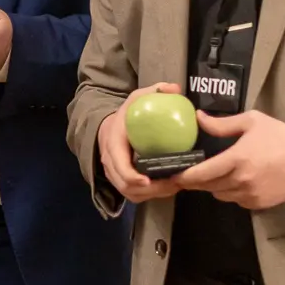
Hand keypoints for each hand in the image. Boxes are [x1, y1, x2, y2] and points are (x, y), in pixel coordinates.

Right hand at [100, 84, 188, 204]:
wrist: (108, 128)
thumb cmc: (126, 115)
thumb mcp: (137, 98)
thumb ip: (154, 91)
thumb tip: (174, 89)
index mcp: (113, 144)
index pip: (119, 166)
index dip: (133, 177)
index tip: (149, 179)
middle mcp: (111, 163)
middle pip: (127, 187)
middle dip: (152, 189)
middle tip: (175, 183)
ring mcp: (115, 175)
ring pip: (133, 194)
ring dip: (155, 194)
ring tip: (176, 186)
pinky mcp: (123, 182)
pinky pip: (136, 195)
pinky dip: (152, 195)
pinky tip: (169, 187)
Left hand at [175, 111, 284, 209]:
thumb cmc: (281, 137)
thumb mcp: (252, 122)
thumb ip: (222, 124)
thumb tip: (198, 118)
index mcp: (236, 159)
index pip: (201, 174)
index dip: (183, 176)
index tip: (172, 174)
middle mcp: (240, 181)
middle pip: (206, 186)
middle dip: (196, 181)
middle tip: (187, 173)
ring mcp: (250, 195)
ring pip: (219, 195)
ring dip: (213, 186)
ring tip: (214, 174)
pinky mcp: (258, 205)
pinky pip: (235, 201)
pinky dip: (230, 193)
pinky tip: (235, 181)